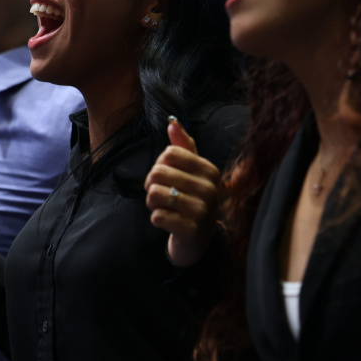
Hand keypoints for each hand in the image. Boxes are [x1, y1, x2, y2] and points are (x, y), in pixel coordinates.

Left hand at [144, 117, 223, 266]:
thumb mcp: (192, 171)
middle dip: (151, 185)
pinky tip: (168, 221)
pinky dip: (156, 218)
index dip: (159, 165)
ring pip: (154, 194)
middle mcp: (208, 188)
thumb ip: (183, 146)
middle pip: (157, 173)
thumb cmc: (192, 199)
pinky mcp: (190, 229)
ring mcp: (201, 210)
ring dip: (152, 203)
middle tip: (161, 194)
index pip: (169, 154)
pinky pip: (157, 216)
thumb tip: (172, 122)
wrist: (200, 238)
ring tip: (164, 207)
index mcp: (209, 170)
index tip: (166, 178)